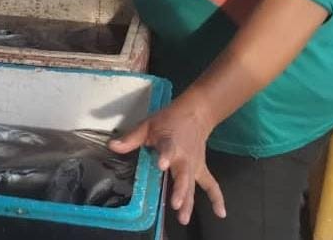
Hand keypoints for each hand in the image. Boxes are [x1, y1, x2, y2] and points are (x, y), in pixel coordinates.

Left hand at [109, 96, 225, 225]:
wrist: (196, 114)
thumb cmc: (168, 120)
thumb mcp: (147, 125)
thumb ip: (131, 138)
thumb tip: (112, 146)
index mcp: (170, 143)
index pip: (168, 149)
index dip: (165, 157)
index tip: (162, 165)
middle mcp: (184, 157)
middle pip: (183, 175)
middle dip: (179, 191)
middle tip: (175, 205)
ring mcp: (194, 165)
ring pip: (192, 184)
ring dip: (189, 201)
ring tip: (183, 217)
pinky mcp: (201, 169)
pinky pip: (211, 184)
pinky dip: (217, 198)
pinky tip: (220, 214)